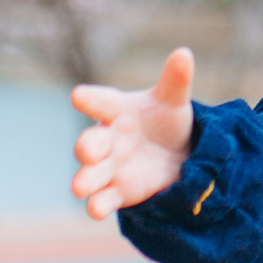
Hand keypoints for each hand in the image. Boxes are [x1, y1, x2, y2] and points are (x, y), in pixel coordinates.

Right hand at [68, 48, 195, 219]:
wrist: (177, 156)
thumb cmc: (166, 121)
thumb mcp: (174, 100)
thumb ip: (176, 80)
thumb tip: (184, 53)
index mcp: (118, 111)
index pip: (102, 102)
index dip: (90, 99)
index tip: (78, 95)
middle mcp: (107, 139)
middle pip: (90, 142)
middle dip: (86, 147)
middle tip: (87, 151)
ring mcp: (110, 167)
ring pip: (91, 174)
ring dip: (85, 180)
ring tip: (79, 187)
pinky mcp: (118, 191)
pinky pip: (105, 199)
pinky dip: (98, 205)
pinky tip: (96, 209)